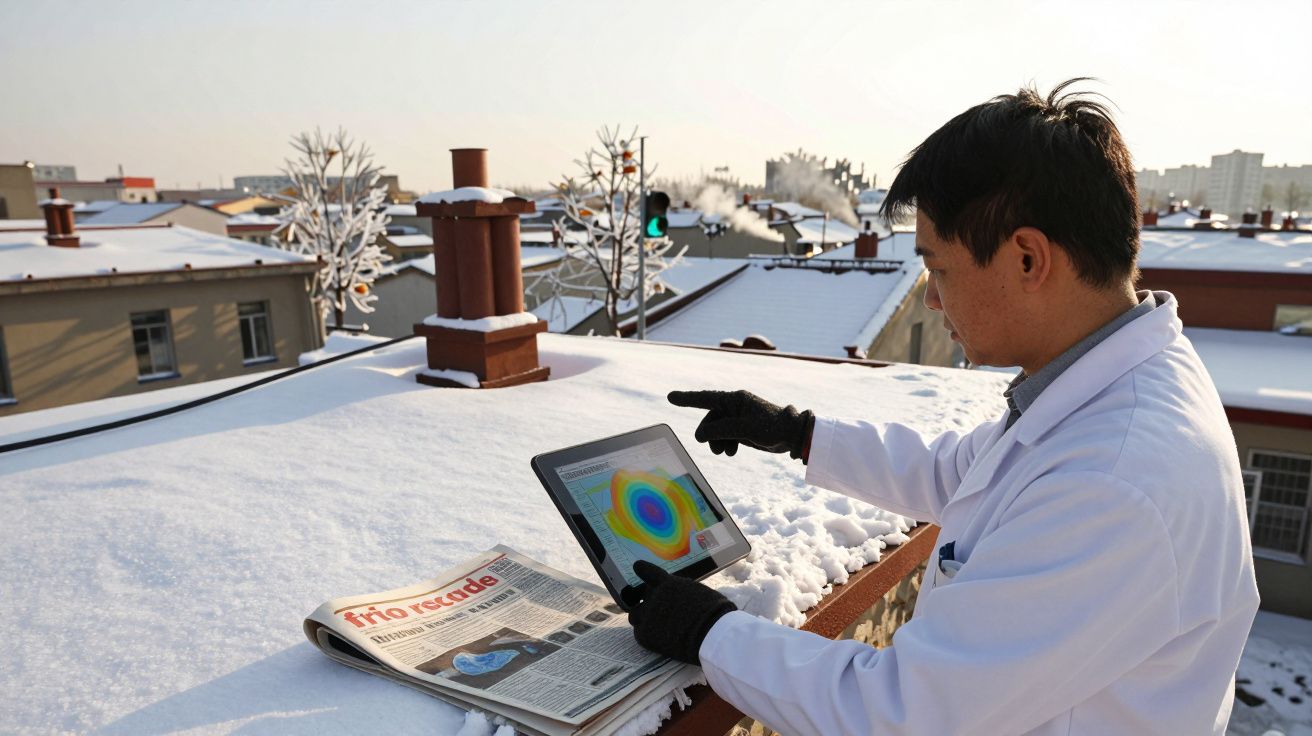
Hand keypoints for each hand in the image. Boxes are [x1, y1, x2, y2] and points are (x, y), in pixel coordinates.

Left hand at [628, 561, 735, 664]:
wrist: (712, 633)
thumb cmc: (713, 612)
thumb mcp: (697, 591)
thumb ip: (681, 591)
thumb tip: (679, 596)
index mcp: (667, 583)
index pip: (646, 570)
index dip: (642, 569)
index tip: (638, 567)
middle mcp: (654, 596)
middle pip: (641, 594)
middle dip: (649, 600)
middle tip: (659, 610)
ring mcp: (648, 615)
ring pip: (635, 614)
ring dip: (643, 617)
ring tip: (655, 625)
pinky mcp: (645, 634)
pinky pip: (639, 633)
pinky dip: (647, 635)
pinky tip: (659, 638)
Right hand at [668, 390, 814, 459]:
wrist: (792, 435)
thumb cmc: (772, 427)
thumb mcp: (745, 429)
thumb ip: (721, 430)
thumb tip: (700, 434)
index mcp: (734, 399)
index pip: (705, 398)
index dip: (687, 399)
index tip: (671, 397)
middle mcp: (734, 406)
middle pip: (709, 419)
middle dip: (709, 434)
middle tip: (712, 447)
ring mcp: (737, 417)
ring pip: (716, 430)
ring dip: (717, 441)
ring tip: (726, 451)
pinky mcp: (742, 428)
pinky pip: (724, 435)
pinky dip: (725, 443)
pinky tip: (732, 451)